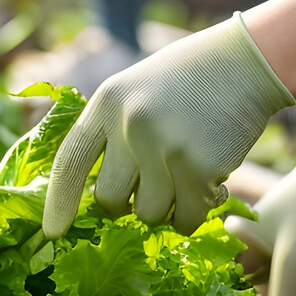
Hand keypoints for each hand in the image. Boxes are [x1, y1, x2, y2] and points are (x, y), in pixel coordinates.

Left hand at [44, 13, 294, 235]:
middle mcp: (130, 125)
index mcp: (107, 104)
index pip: (71, 163)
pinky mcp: (200, 168)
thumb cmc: (184, 83)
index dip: (58, 203)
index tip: (53, 232)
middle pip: (109, 200)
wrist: (243, 63)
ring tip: (184, 178)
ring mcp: (165, 147)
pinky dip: (194, 214)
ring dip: (167, 209)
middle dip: (126, 206)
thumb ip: (110, 135)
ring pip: (149, 215)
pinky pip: (186, 219)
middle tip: (150, 188)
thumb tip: (95, 200)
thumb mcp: (133, 93)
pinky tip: (207, 187)